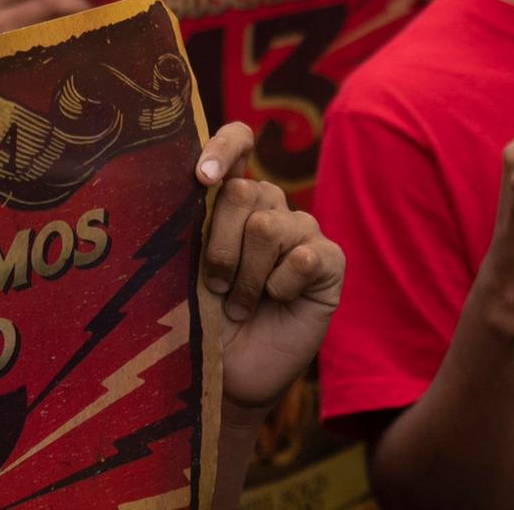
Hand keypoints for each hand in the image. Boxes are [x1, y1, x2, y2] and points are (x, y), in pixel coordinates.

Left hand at [195, 124, 345, 417]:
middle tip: (216, 285)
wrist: (227, 373)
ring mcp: (302, 230)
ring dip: (246, 277)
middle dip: (220, 246)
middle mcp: (269, 204)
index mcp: (232, 194)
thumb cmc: (199, 315)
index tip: (202, 178)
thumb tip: (198, 182)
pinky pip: (304, 257)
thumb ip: (192, 221)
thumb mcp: (184, 265)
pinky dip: (281, 286)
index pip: (238, 140)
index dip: (223, 147)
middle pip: (244, 191)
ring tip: (241, 304)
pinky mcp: (328, 260)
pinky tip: (277, 302)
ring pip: (267, 226)